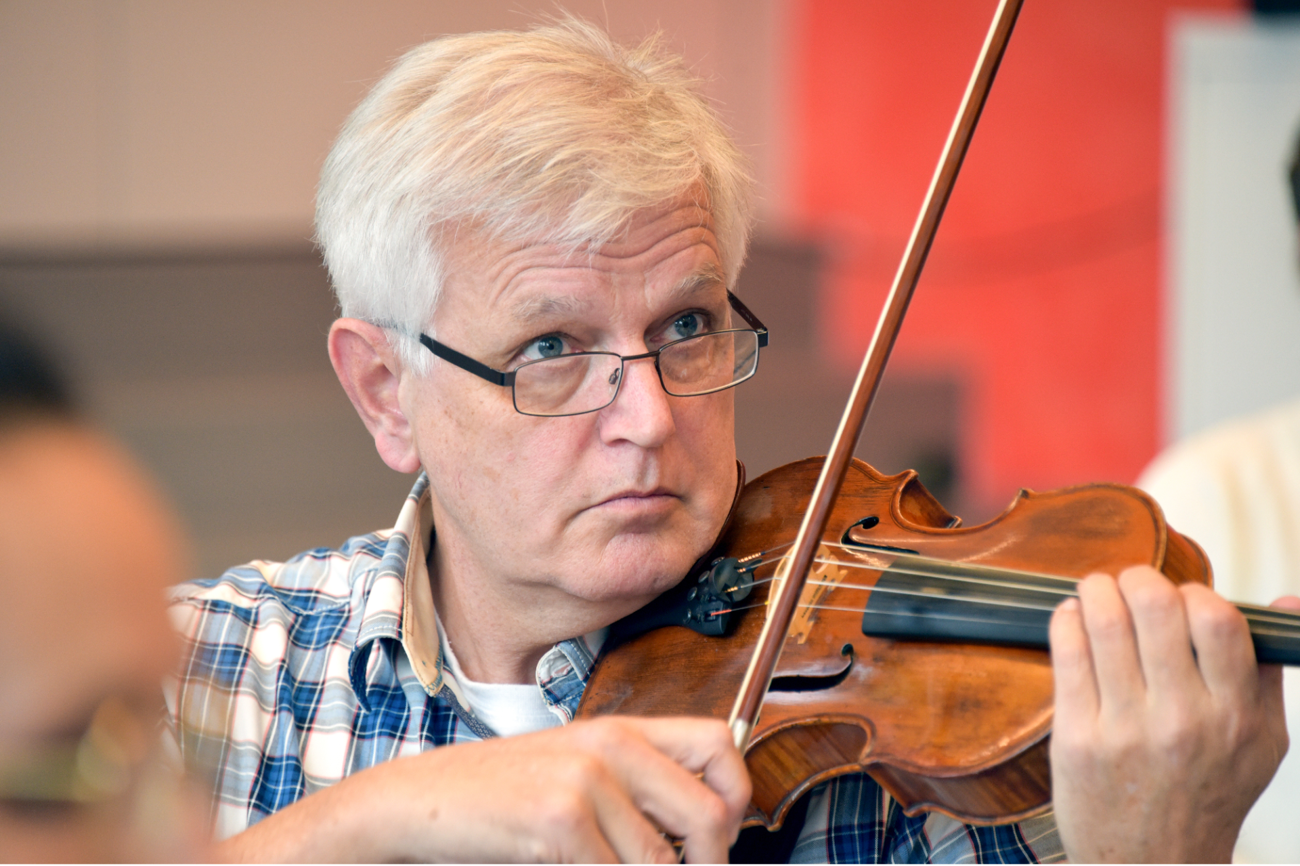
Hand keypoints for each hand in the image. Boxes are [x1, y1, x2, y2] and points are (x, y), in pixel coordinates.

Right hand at [217, 715, 749, 862]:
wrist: (417, 801)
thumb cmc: (498, 796)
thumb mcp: (575, 772)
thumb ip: (634, 787)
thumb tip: (709, 830)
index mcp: (622, 729)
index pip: (721, 746)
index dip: (736, 800)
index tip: (717, 838)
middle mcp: (613, 744)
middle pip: (714, 816)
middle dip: (706, 863)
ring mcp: (587, 780)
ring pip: (664, 864)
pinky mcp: (560, 819)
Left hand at [1049, 565, 1294, 861]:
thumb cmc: (1206, 797)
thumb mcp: (1262, 742)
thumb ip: (1268, 669)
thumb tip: (1283, 601)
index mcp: (1236, 716)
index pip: (1217, 620)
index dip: (1194, 592)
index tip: (1182, 597)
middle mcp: (1184, 720)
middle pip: (1155, 607)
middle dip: (1138, 578)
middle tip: (1131, 583)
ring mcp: (1126, 729)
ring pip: (1104, 622)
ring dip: (1097, 590)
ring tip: (1098, 591)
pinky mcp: (1077, 738)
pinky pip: (1066, 652)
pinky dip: (1067, 620)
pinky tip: (1074, 618)